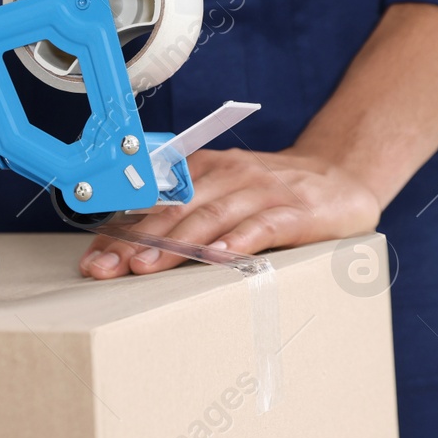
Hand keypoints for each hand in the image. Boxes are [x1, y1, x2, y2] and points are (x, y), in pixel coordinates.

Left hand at [78, 147, 381, 277]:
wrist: (342, 173)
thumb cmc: (270, 190)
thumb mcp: (223, 189)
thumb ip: (183, 210)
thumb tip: (129, 244)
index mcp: (202, 169)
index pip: (152, 201)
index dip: (120, 230)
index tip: (94, 258)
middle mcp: (228, 175)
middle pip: (174, 209)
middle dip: (136, 240)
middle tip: (108, 268)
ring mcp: (262, 191)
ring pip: (211, 216)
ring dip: (176, 243)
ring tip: (147, 267)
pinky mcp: (297, 211)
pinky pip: (263, 226)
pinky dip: (239, 241)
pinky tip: (219, 258)